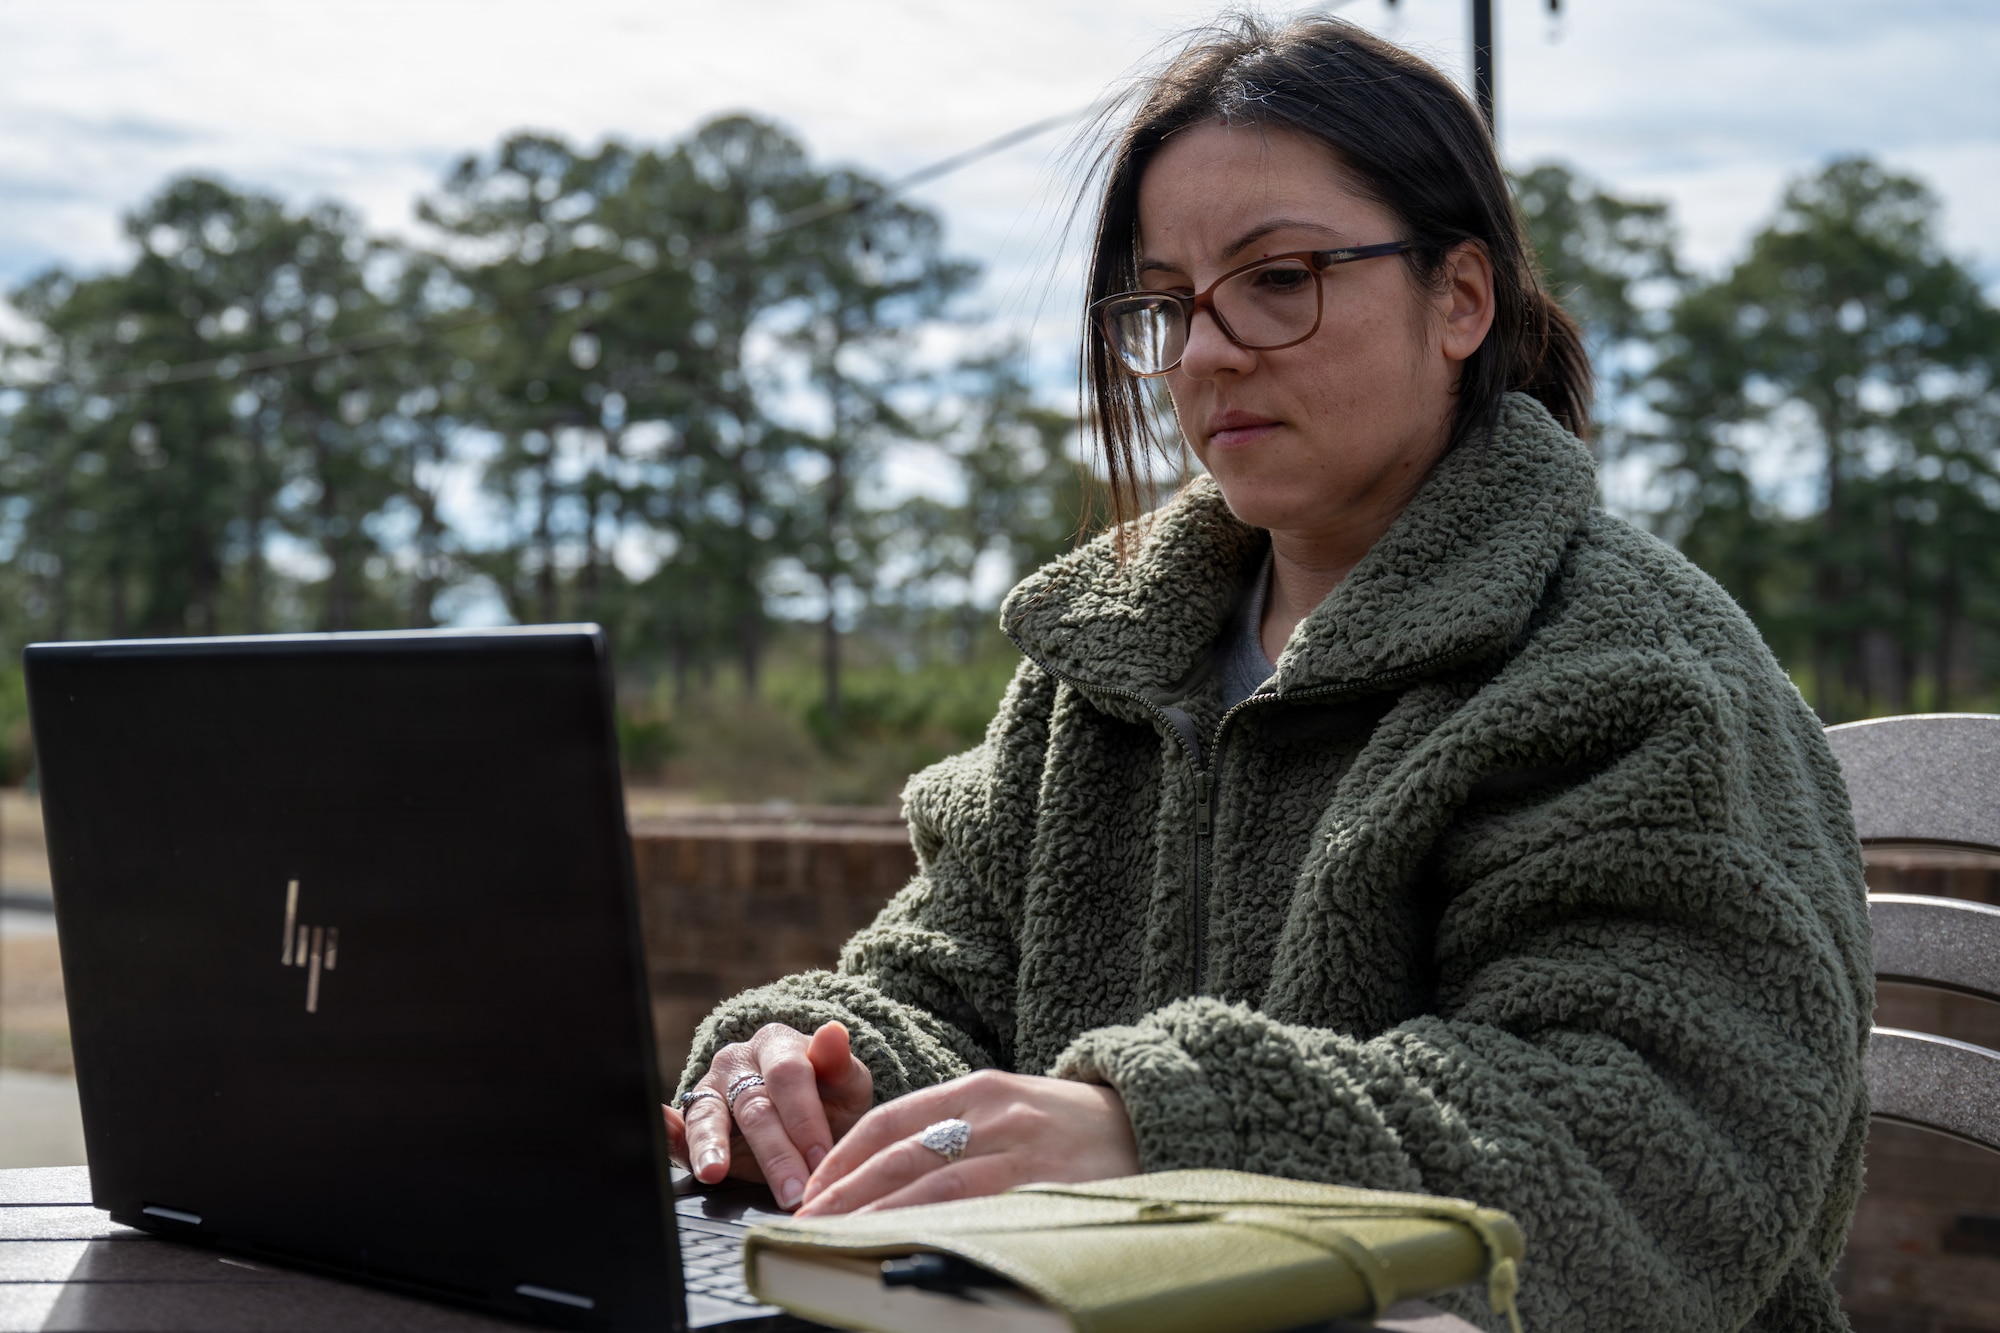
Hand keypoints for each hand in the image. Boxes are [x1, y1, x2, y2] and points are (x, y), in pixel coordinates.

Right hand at [664, 1021, 873, 1210]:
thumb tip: (833, 1031)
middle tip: (793, 1193)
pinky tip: (661, 1139)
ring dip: (711, 1147)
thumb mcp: (846, 1083)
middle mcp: (737, 1062)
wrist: (808, 1117)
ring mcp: (711, 1090)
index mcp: (777, 1044)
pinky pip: (678, 1128)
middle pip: (753, 1106)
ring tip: (714, 1172)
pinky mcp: (692, 1119)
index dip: (805, 1118)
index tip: (821, 1158)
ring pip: (708, 1116)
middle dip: (775, 1154)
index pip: (788, 1075)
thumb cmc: (828, 1100)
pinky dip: (667, 1134)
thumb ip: (840, 1063)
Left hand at [793, 1069, 1138, 1216]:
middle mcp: (995, 1112)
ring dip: (878, 1215)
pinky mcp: (1049, 1185)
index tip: (811, 1193)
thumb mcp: (1008, 1108)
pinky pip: (982, 1210)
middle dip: (846, 1193)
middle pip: (901, 1154)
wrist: (1155, 1119)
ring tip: (837, 1241)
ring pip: (933, 1185)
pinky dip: (938, 1228)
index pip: (890, 1120)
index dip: (844, 1158)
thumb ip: (953, 1129)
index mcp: (978, 1088)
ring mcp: (1024, 1149)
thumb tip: (883, 1174)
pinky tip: (907, 1246)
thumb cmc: (1068, 1126)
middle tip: (805, 1225)